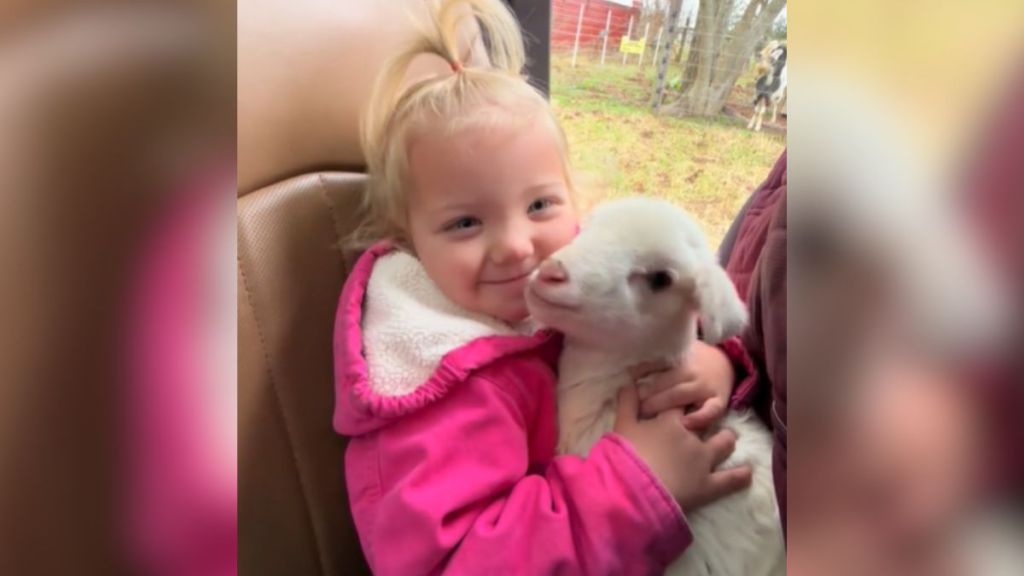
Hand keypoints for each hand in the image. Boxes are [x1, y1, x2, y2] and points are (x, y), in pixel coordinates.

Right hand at [613, 384, 751, 510]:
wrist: (633, 490)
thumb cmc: (624, 456)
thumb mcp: (621, 425)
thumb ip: (626, 403)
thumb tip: (628, 383)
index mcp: (670, 420)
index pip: (679, 403)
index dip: (682, 401)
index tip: (685, 401)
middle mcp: (691, 436)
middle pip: (705, 419)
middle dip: (707, 416)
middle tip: (708, 416)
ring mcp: (703, 460)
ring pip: (723, 443)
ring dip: (727, 438)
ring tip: (729, 437)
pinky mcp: (708, 485)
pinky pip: (730, 479)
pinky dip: (740, 475)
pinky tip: (747, 472)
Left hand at [630, 341, 734, 429]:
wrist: (725, 363)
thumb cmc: (692, 361)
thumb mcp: (676, 353)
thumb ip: (654, 362)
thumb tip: (625, 372)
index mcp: (678, 358)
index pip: (654, 364)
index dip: (639, 374)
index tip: (626, 385)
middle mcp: (690, 371)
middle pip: (664, 382)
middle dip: (646, 394)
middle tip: (630, 406)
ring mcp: (705, 387)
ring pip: (681, 396)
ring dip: (662, 405)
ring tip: (646, 415)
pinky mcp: (718, 402)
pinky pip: (710, 412)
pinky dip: (698, 418)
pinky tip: (684, 425)